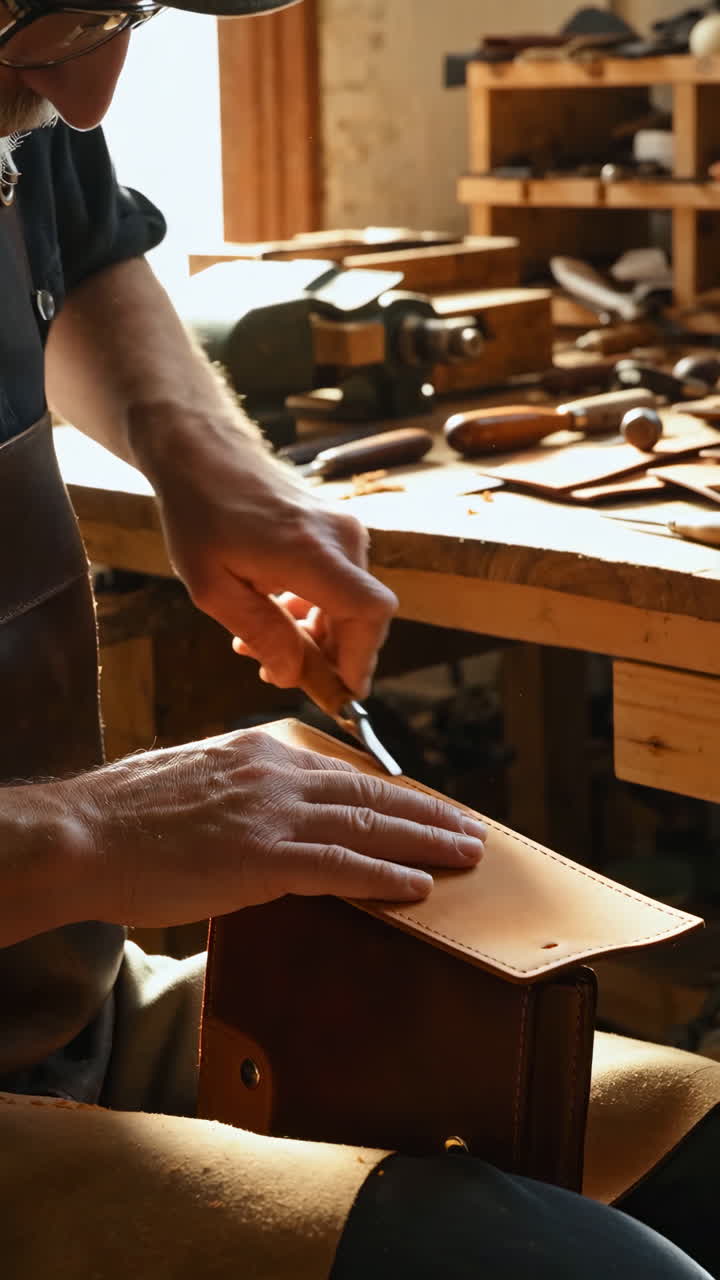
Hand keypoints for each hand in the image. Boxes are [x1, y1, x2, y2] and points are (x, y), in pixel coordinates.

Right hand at [64, 730, 486, 927]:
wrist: (81, 834)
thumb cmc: (124, 815)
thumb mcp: (192, 777)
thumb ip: (240, 787)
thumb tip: (265, 809)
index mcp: (259, 752)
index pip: (341, 773)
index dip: (389, 794)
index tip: (421, 807)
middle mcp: (275, 774)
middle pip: (369, 794)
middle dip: (427, 813)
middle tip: (469, 829)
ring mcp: (270, 814)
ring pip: (368, 826)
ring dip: (424, 843)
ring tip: (464, 856)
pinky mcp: (261, 858)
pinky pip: (340, 867)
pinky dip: (384, 877)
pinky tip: (416, 888)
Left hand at [146, 417, 396, 697]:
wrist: (202, 452)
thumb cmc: (200, 515)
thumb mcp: (213, 588)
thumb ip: (261, 634)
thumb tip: (294, 675)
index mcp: (313, 553)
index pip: (369, 613)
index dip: (361, 659)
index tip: (341, 692)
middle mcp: (341, 538)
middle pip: (362, 616)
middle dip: (329, 656)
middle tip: (281, 675)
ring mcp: (343, 529)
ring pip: (349, 603)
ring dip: (315, 635)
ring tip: (259, 649)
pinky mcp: (337, 529)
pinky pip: (339, 583)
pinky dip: (314, 610)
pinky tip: (273, 616)